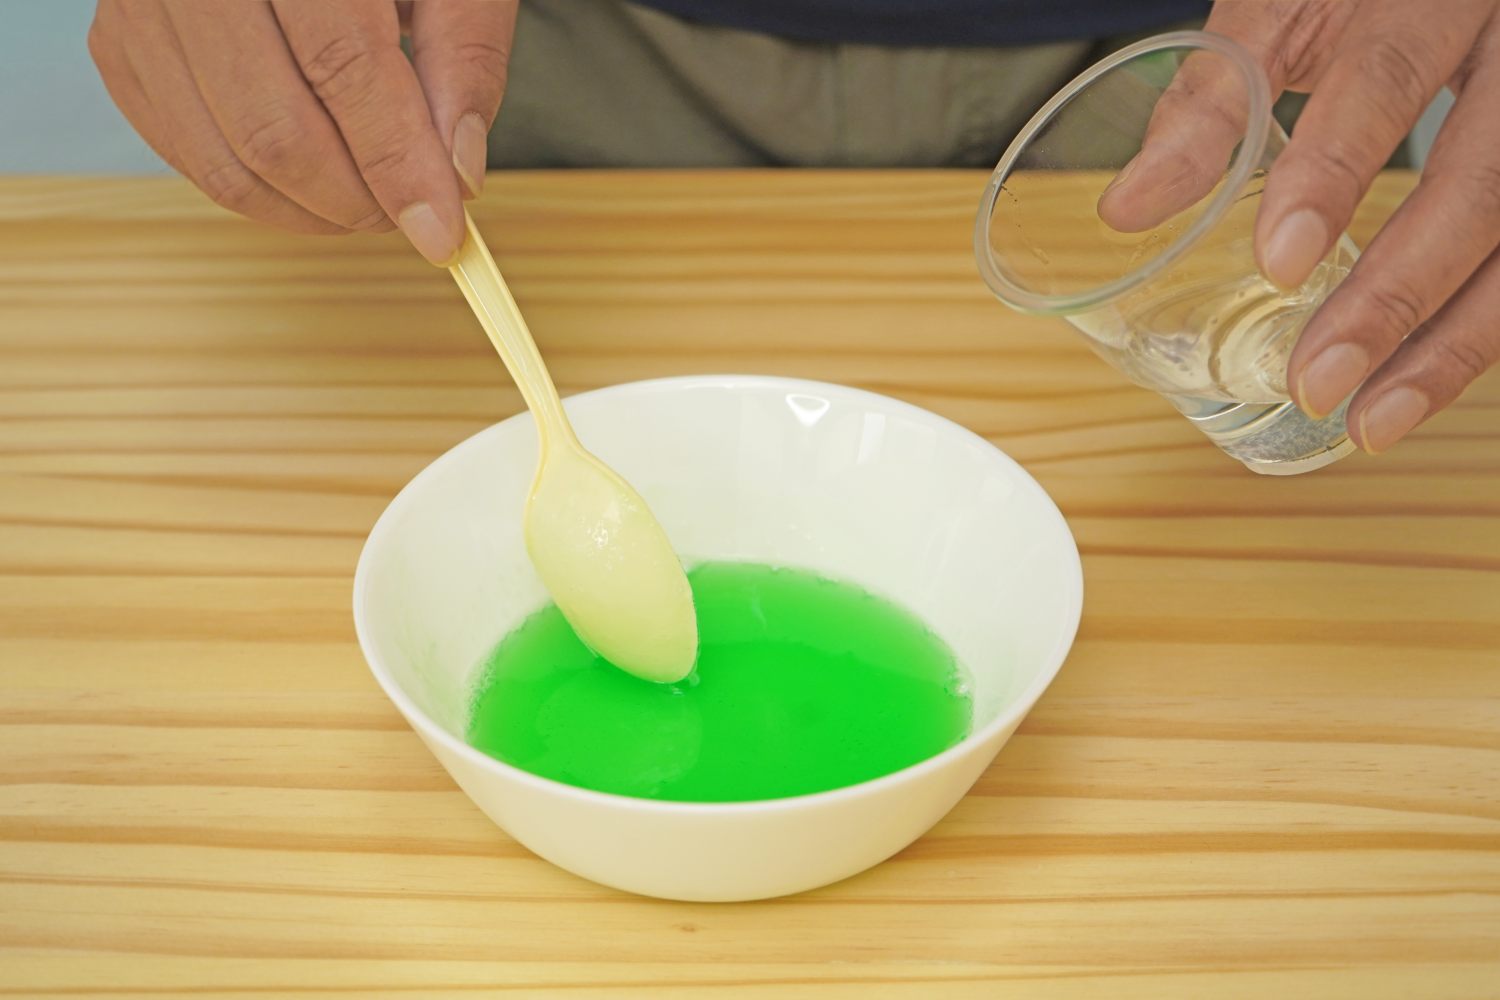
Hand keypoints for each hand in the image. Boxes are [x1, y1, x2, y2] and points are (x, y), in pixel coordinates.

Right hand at [88, 0, 516, 264]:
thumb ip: (464, 60)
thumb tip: (458, 176)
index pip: (341, 66)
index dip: (397, 164)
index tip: (442, 231)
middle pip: (274, 130)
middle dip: (357, 201)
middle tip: (414, 214)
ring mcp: (142, 5)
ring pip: (224, 160)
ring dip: (311, 211)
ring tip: (371, 201)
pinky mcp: (120, 44)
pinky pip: (186, 153)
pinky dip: (259, 191)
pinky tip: (313, 181)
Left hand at [1102, 0, 1499, 452]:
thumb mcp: (1285, 9)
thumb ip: (1213, 100)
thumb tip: (1129, 207)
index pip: (1387, 76)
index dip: (1334, 170)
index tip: (1279, 263)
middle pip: (1484, 180)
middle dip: (1399, 294)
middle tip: (1317, 380)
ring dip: (1452, 344)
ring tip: (1371, 420)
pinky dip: (1477, 331)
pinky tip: (1418, 385)